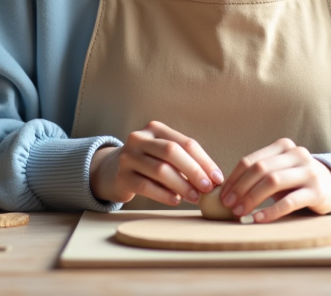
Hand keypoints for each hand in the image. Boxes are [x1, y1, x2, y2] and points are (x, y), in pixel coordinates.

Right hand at [89, 120, 222, 205]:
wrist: (113, 171)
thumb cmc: (149, 163)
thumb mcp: (164, 154)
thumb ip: (185, 161)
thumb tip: (214, 179)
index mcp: (156, 128)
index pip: (185, 143)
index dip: (204, 161)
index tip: (217, 178)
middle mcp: (140, 138)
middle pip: (172, 152)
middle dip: (194, 171)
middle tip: (208, 188)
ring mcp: (128, 156)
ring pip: (160, 170)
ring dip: (182, 185)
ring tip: (195, 197)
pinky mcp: (122, 176)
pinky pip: (146, 186)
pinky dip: (164, 194)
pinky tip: (176, 200)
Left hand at [218, 138, 330, 222]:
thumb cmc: (296, 180)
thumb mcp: (279, 170)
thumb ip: (259, 174)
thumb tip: (227, 191)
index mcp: (283, 146)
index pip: (251, 160)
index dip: (234, 178)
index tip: (223, 195)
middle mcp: (297, 154)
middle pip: (260, 169)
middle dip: (240, 188)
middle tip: (228, 205)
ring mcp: (308, 171)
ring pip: (273, 182)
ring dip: (252, 198)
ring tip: (240, 213)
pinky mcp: (317, 191)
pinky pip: (289, 201)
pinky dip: (271, 211)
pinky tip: (258, 219)